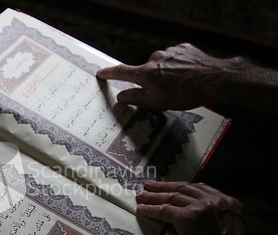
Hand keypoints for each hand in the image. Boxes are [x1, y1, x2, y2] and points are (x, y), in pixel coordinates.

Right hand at [96, 43, 240, 110]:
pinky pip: (173, 59)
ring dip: (165, 75)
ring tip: (180, 86)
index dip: (109, 73)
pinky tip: (187, 76)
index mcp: (146, 73)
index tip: (101, 73)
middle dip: (150, 81)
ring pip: (160, 65)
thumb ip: (137, 98)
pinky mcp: (183, 48)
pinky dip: (176, 67)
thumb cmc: (187, 93)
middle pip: (145, 71)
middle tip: (164, 93)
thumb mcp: (158, 102)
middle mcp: (155, 59)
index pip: (121, 72)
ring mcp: (169, 52)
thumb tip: (121, 96)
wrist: (216, 79)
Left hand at [136, 180, 257, 234]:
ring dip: (153, 196)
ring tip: (140, 195)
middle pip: (184, 188)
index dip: (181, 188)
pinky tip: (141, 209)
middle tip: (148, 185)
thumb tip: (193, 218)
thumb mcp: (228, 229)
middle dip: (164, 187)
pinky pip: (164, 210)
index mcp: (229, 202)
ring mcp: (202, 207)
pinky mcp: (187, 217)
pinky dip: (150, 209)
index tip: (169, 187)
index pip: (200, 189)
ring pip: (172, 197)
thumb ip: (213, 218)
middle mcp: (216, 200)